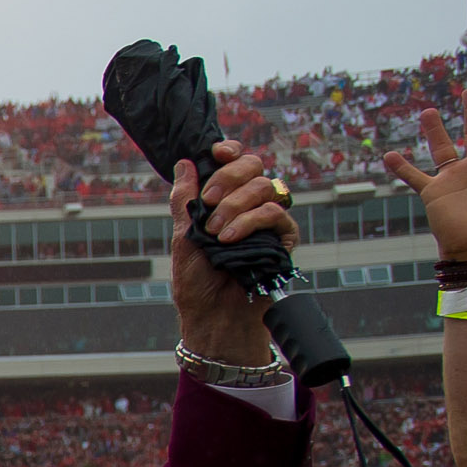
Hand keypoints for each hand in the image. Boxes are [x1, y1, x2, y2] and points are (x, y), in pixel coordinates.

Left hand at [168, 140, 296, 364]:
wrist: (213, 315)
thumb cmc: (197, 281)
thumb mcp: (183, 235)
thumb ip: (184, 200)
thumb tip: (184, 163)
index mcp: (225, 200)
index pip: (236, 162)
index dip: (230, 151)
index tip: (216, 153)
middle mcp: (249, 205)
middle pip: (254, 166)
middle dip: (229, 177)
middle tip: (207, 202)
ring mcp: (268, 220)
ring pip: (265, 187)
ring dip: (235, 205)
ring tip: (215, 233)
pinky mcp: (284, 238)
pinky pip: (276, 214)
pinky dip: (250, 221)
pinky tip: (231, 238)